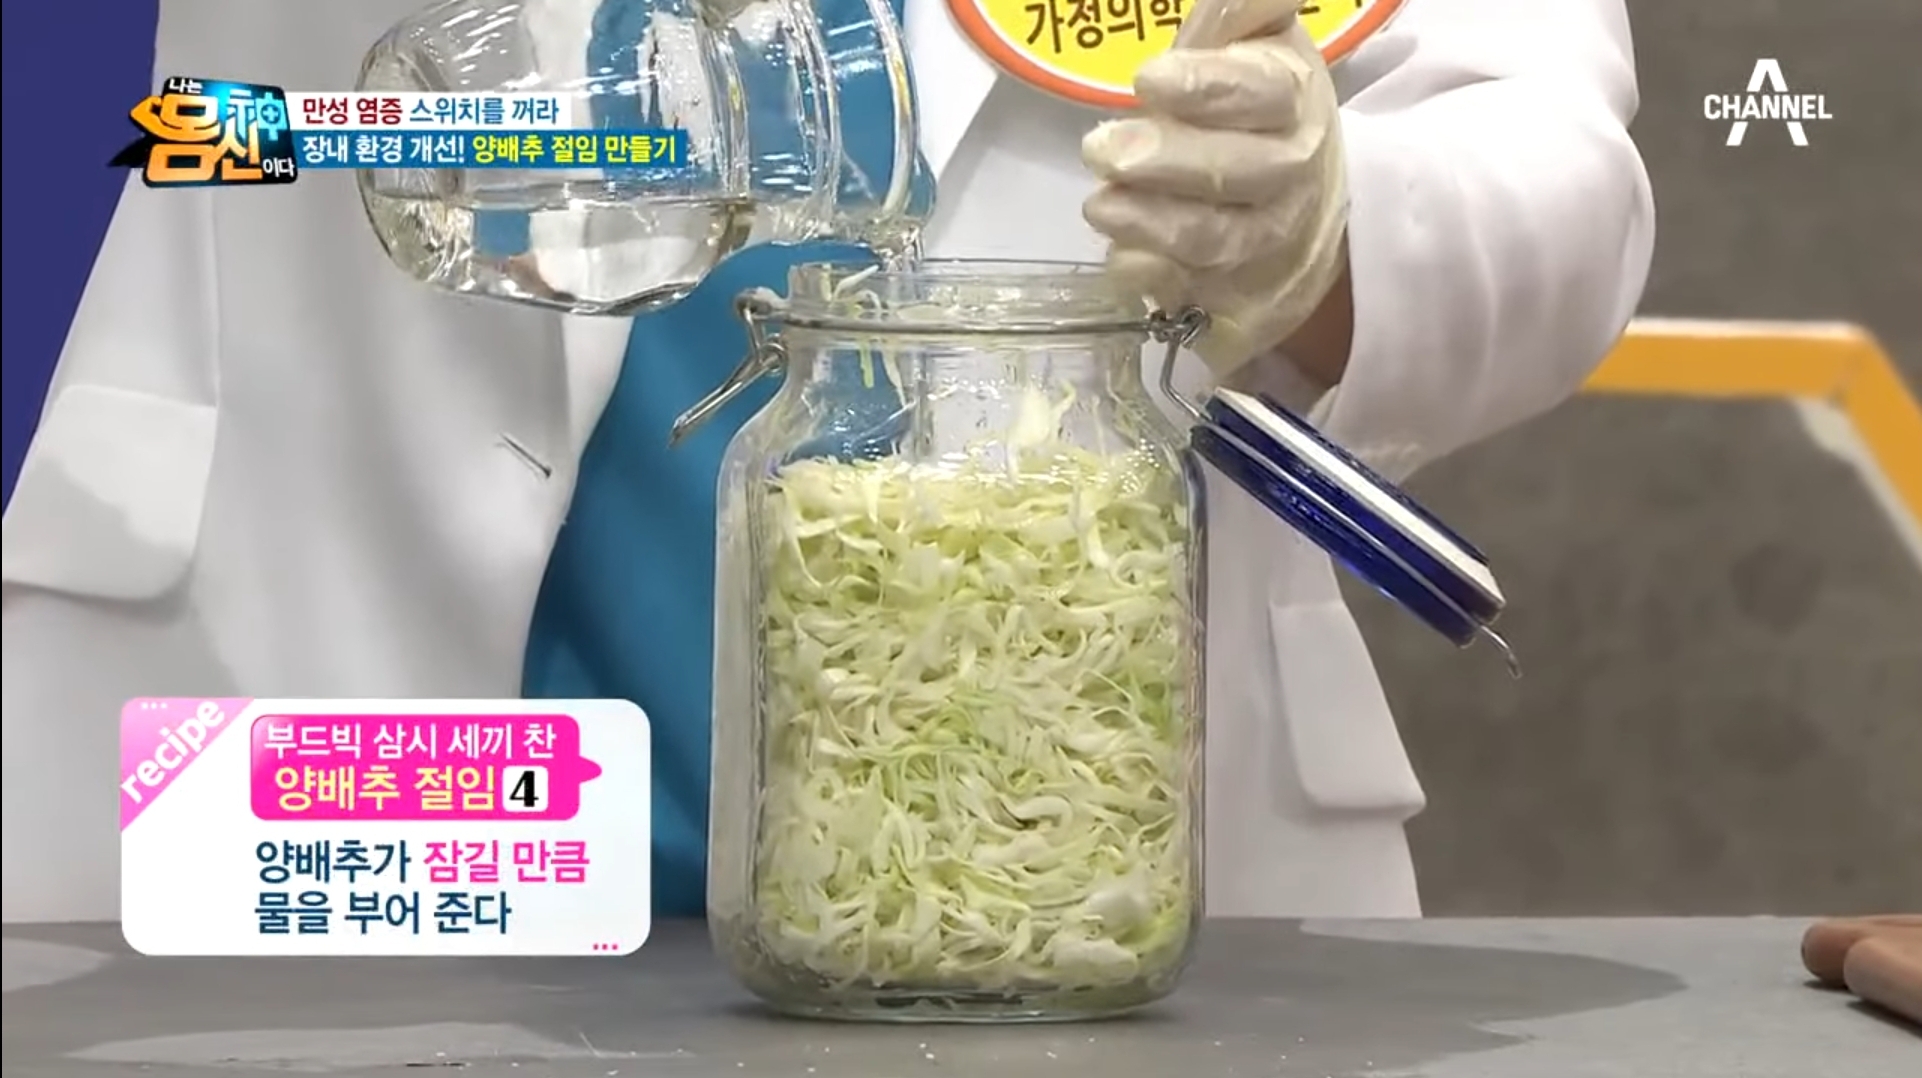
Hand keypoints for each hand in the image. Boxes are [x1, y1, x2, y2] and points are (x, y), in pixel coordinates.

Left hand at [1082, 0, 1347, 381]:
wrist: (1305, 207)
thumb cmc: (1259, 112)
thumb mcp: (1260, 44)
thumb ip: (1242, 10)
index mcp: (1291, 100)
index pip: (1260, 93)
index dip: (1206, 86)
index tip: (1147, 78)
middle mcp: (1287, 174)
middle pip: (1237, 172)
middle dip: (1168, 162)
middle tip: (1101, 148)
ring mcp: (1262, 240)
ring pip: (1214, 240)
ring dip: (1152, 225)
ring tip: (1099, 206)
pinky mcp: (1232, 293)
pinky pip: (1192, 292)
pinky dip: (1153, 277)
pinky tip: (1122, 258)